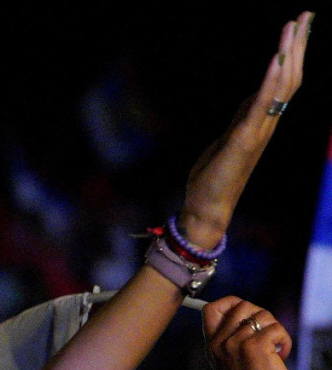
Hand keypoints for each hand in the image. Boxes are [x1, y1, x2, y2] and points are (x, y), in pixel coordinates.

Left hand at [178, 11, 312, 248]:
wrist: (206, 208)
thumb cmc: (215, 176)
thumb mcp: (229, 138)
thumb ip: (243, 119)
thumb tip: (252, 101)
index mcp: (261, 121)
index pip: (284, 81)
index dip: (292, 53)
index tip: (299, 26)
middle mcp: (266, 123)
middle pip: (290, 77)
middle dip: (298, 45)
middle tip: (306, 14)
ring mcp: (257, 130)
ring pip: (281, 86)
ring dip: (287, 54)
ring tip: (294, 26)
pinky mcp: (243, 139)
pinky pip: (261, 105)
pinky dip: (269, 81)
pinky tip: (275, 60)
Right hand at [202, 296, 294, 369]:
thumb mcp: (231, 361)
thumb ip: (232, 338)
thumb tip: (248, 313)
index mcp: (212, 344)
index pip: (211, 308)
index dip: (230, 302)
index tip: (246, 315)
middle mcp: (220, 342)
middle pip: (243, 305)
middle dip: (261, 316)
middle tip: (267, 336)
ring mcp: (236, 343)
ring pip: (263, 315)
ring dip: (276, 330)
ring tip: (274, 350)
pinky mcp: (255, 347)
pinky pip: (276, 328)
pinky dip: (285, 340)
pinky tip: (281, 355)